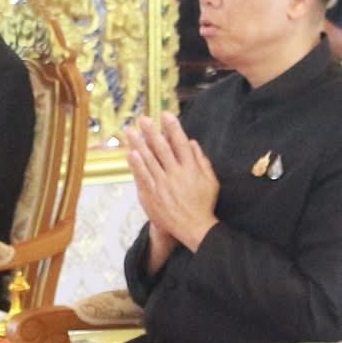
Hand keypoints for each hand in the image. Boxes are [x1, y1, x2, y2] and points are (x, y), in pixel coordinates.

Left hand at [127, 113, 218, 251]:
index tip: (165, 114)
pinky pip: (142, 177)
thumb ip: (202, 161)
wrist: (194, 228)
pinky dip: (136, 165)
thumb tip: (192, 142)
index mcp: (191, 169)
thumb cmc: (203, 204)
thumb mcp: (211, 181)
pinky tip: (130, 153)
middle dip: (152, 132)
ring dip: (139, 144)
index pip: (181, 143)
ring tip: (130, 131)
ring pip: (149, 160)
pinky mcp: (152, 195)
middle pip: (162, 148)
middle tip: (143, 119)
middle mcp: (176, 174)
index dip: (173, 128)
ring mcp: (163, 185)